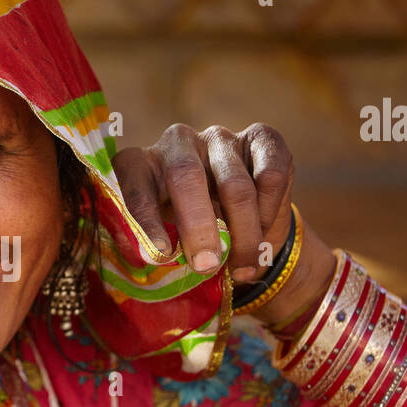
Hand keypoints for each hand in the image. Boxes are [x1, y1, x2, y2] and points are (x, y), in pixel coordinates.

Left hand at [113, 122, 293, 280]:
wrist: (237, 216)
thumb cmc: (187, 231)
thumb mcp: (165, 237)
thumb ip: (159, 245)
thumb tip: (158, 260)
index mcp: (141, 164)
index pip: (135, 183)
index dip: (145, 218)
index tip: (162, 254)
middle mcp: (178, 142)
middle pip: (185, 175)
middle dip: (198, 227)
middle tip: (207, 264)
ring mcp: (220, 138)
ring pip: (235, 186)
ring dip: (243, 235)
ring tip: (243, 268)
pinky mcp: (261, 138)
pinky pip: (270, 177)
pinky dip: (269, 214)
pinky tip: (263, 233)